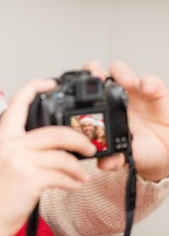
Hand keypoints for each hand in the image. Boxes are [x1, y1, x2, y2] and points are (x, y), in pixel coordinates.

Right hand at [0, 78, 95, 235]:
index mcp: (1, 138)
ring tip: (82, 175)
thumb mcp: (0, 166)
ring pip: (63, 155)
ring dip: (79, 166)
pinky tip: (75, 185)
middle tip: (88, 146)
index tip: (51, 83)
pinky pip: (63, 174)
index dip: (36, 87)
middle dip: (78, 139)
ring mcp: (20, 161)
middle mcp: (10, 145)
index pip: (18, 103)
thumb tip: (49, 148)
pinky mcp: (31, 179)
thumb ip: (19, 151)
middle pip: (55, 131)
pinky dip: (74, 181)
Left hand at [84, 60, 168, 181]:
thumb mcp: (125, 156)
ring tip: (124, 82)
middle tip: (95, 76)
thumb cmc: (140, 149)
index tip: (74, 90)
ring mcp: (133, 92)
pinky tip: (147, 89)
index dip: (78, 89)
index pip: (83, 94)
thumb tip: (104, 165)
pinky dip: (148, 82)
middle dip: (93, 71)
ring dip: (120, 73)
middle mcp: (113, 98)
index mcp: (100, 111)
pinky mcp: (154, 91)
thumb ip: (114, 159)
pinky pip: (150, 81)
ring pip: (121, 72)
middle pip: (98, 74)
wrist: (164, 150)